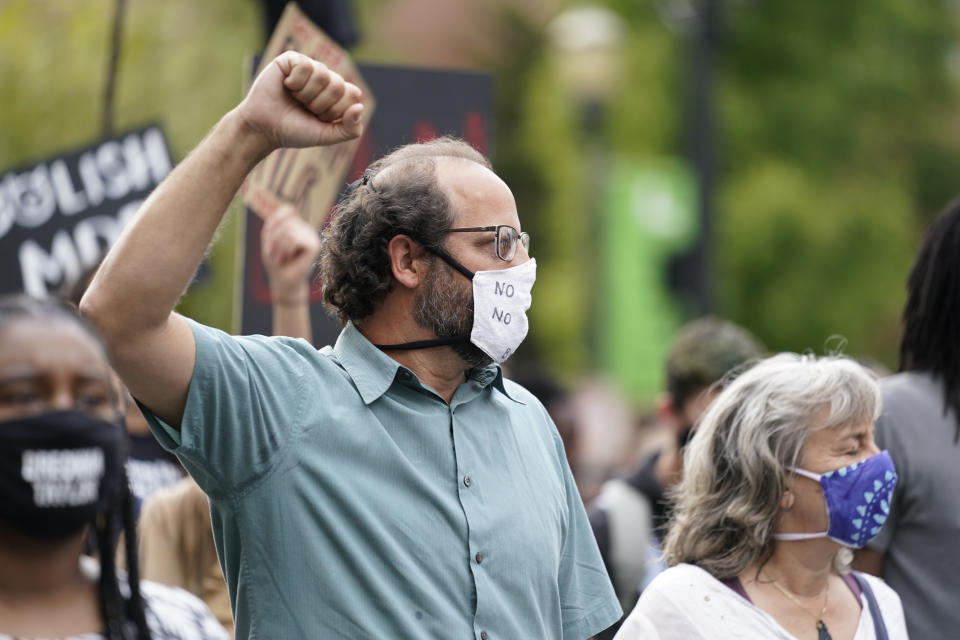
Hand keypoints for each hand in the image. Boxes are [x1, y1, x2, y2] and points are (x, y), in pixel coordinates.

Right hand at [236, 51, 363, 154]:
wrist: (264, 128)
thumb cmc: (294, 131)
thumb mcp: (326, 135)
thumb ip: (349, 129)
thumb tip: (360, 107)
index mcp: (337, 95)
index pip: (353, 94)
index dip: (336, 110)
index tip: (320, 118)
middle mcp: (325, 79)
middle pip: (338, 85)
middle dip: (321, 104)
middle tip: (306, 108)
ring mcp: (309, 68)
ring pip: (323, 74)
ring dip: (307, 94)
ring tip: (295, 98)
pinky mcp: (291, 59)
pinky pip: (305, 65)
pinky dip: (295, 81)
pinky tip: (286, 86)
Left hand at [262, 204, 321, 303]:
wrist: (284, 282)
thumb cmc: (276, 262)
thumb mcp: (269, 239)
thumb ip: (275, 221)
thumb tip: (289, 209)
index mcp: (298, 225)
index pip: (287, 210)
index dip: (275, 223)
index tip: (273, 240)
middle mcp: (307, 228)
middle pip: (285, 221)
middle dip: (275, 239)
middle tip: (277, 253)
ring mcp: (312, 236)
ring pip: (288, 230)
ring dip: (279, 246)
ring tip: (282, 258)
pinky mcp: (315, 245)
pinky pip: (295, 239)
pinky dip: (286, 250)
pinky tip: (289, 259)